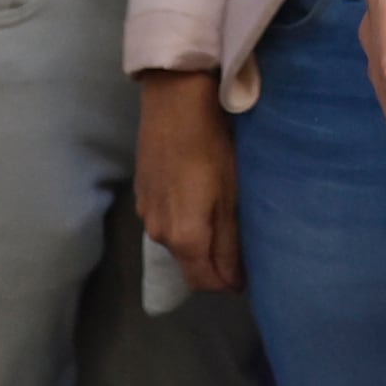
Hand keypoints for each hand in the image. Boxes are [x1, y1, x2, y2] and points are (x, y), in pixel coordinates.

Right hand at [134, 72, 242, 291]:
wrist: (174, 101)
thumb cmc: (211, 146)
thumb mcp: (229, 197)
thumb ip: (229, 245)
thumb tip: (234, 282)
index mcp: (183, 238)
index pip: (204, 282)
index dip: (227, 283)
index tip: (246, 272)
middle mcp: (158, 233)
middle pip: (188, 264)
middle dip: (212, 263)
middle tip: (237, 243)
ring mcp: (144, 213)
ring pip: (175, 242)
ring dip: (196, 240)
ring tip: (217, 214)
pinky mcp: (139, 193)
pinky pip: (163, 220)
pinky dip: (180, 219)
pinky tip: (194, 194)